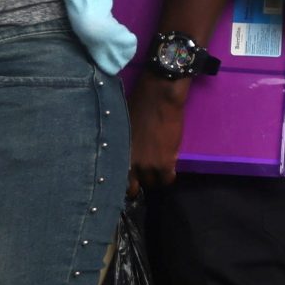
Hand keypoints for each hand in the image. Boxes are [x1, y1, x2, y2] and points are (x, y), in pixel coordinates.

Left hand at [127, 78, 188, 196]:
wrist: (158, 97)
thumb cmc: (136, 107)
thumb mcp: (120, 131)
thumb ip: (120, 147)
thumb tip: (121, 157)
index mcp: (114, 155)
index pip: (116, 181)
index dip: (124, 182)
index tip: (129, 180)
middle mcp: (128, 164)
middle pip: (134, 186)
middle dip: (139, 182)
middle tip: (145, 174)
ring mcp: (147, 165)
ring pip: (152, 183)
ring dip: (155, 177)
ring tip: (159, 168)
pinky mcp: (165, 163)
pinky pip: (167, 179)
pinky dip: (168, 176)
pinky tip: (169, 168)